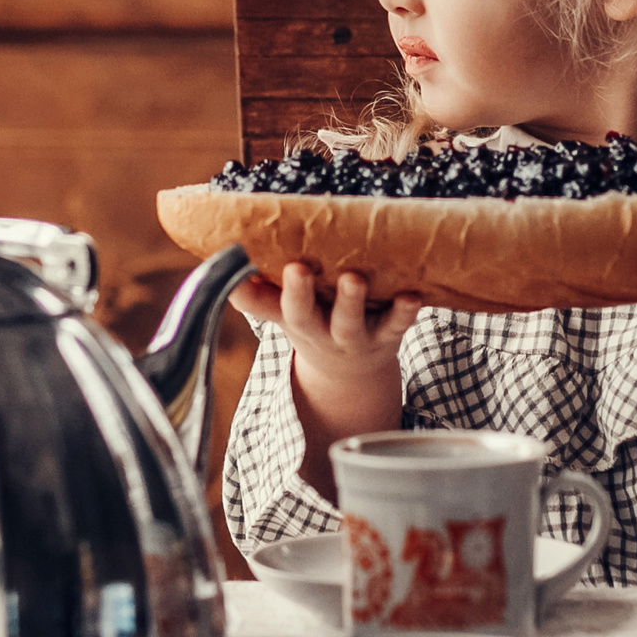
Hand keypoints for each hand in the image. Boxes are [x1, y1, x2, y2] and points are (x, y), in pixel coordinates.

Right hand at [230, 262, 422, 429]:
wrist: (352, 374)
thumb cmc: (314, 323)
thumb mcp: (284, 314)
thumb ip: (257, 293)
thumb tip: (224, 261)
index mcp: (296, 322)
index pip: (276, 307)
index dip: (264, 293)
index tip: (258, 270)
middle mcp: (322, 332)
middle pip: (307, 316)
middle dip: (300, 293)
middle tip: (299, 268)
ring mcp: (356, 336)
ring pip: (351, 322)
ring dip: (351, 301)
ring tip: (353, 278)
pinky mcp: (388, 335)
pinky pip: (397, 325)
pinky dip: (405, 312)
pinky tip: (412, 295)